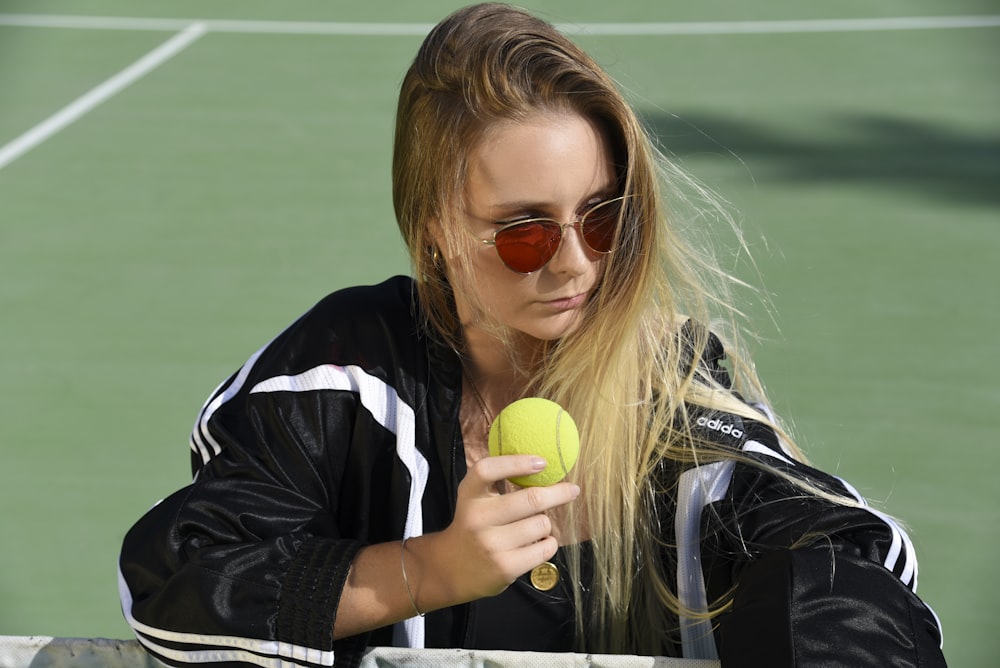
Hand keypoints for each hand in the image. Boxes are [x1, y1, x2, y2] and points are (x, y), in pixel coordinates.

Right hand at [421, 454, 580, 603]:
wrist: (451, 569)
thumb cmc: (474, 525)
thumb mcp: (476, 500)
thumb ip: (499, 482)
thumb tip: (544, 466)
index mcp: (469, 495)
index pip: (487, 470)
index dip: (516, 463)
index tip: (542, 462)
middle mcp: (477, 518)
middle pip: (530, 499)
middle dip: (558, 493)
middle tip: (571, 490)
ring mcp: (491, 544)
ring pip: (542, 524)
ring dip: (545, 523)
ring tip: (534, 527)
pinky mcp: (505, 567)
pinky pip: (545, 548)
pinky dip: (549, 543)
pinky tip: (539, 543)